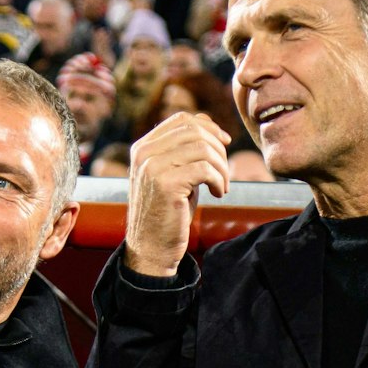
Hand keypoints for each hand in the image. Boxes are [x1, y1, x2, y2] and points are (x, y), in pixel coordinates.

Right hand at [125, 112, 229, 276]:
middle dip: (218, 148)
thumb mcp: (173, 173)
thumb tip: (210, 125)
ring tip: (222, 185)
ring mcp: (152, 167)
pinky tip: (217, 193)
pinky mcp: (166, 184)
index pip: (182, 120)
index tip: (224, 144)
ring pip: (203, 148)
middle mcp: (144, 153)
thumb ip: (184, 149)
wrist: (151, 247)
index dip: (209, 127)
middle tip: (224, 171)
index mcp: (143, 147)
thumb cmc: (166, 211)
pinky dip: (219, 180)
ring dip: (222, 167)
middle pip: (195, 130)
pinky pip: (206, 169)